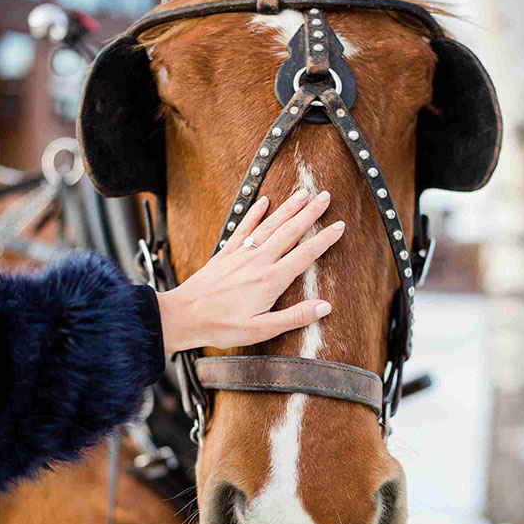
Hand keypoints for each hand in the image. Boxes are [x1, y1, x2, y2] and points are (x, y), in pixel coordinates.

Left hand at [156, 188, 344, 351]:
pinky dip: (254, 213)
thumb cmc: (222, 327)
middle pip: (290, 232)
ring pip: (269, 225)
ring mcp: (241, 255)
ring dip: (288, 208)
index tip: (339, 226)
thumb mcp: (262, 330)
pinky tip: (263, 201)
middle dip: (310, 214)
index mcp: (271, 281)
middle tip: (326, 197)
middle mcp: (258, 262)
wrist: (183, 316)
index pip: (305, 255)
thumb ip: (294, 317)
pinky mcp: (226, 253)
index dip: (324, 240)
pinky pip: (243, 228)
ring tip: (303, 193)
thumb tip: (325, 307)